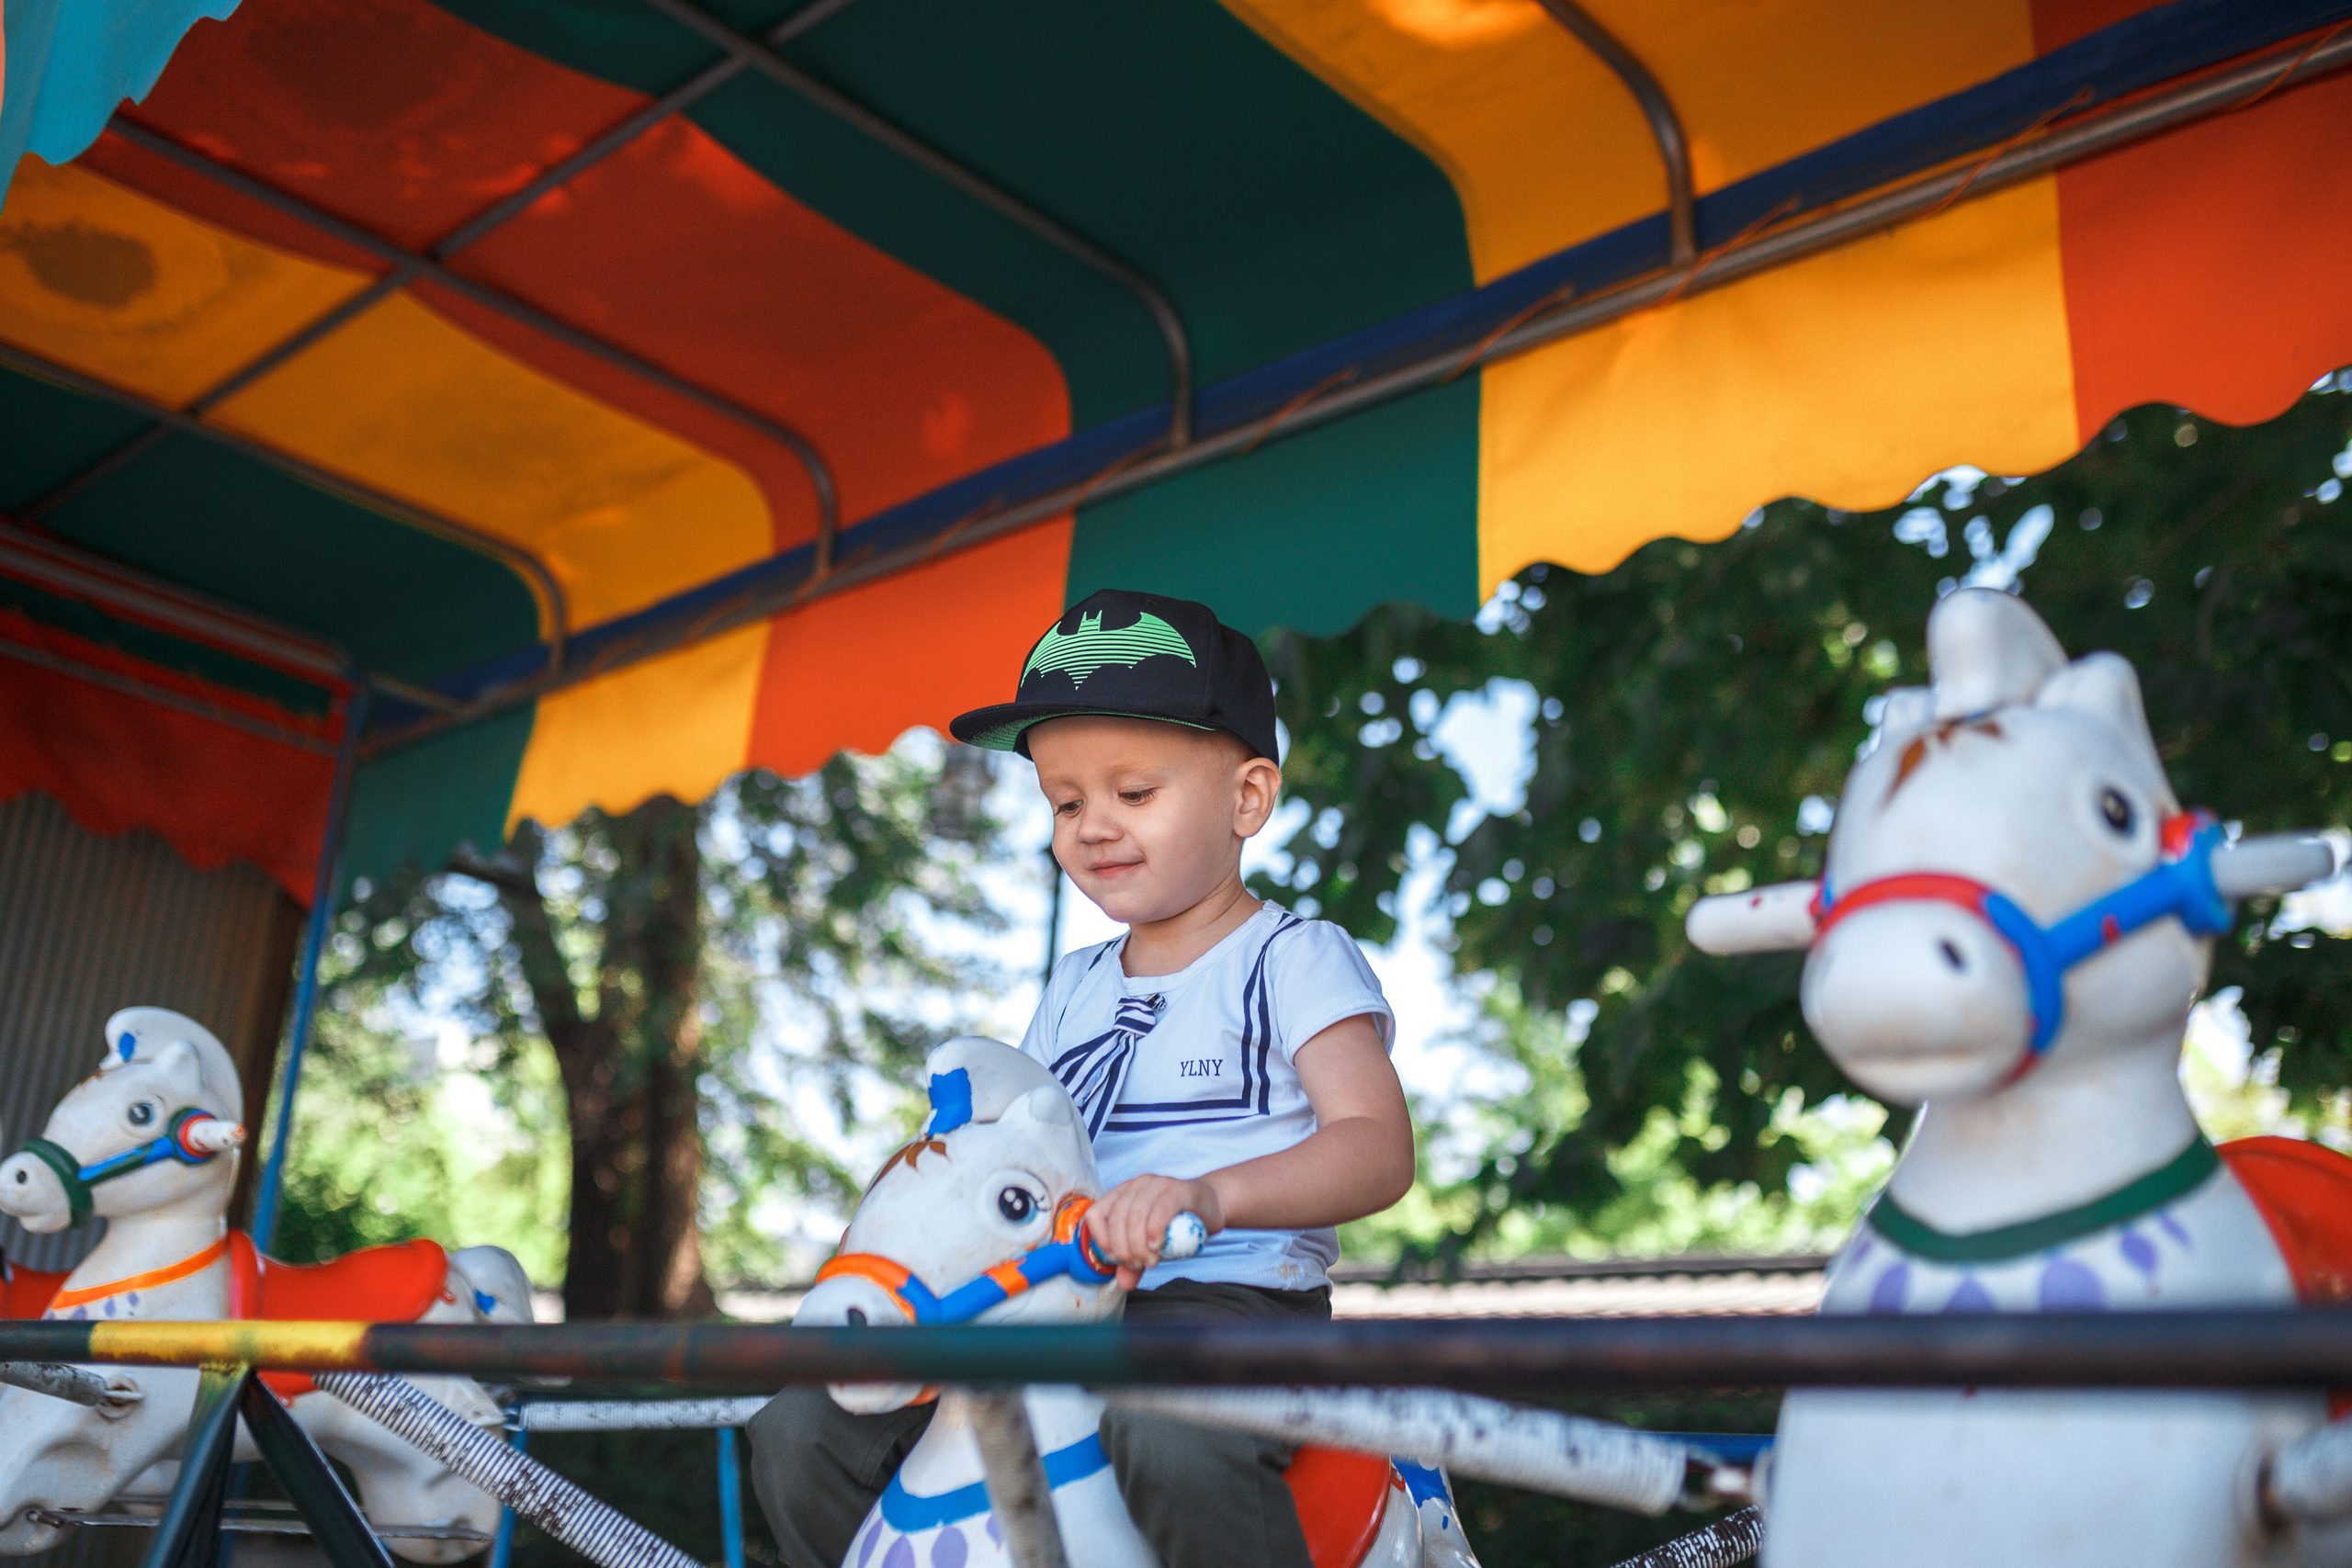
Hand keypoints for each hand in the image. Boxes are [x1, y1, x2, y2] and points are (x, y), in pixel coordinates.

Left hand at [1084, 1174, 1223, 1290]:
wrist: (1211, 1207)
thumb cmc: (1177, 1224)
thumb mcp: (1151, 1243)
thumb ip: (1135, 1259)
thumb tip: (1124, 1283)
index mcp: (1121, 1195)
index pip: (1096, 1214)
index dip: (1100, 1239)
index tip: (1115, 1259)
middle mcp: (1135, 1185)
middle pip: (1117, 1218)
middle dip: (1124, 1248)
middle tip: (1138, 1265)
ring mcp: (1156, 1184)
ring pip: (1136, 1215)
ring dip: (1139, 1244)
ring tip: (1151, 1261)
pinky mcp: (1177, 1189)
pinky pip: (1160, 1209)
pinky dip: (1155, 1230)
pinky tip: (1158, 1246)